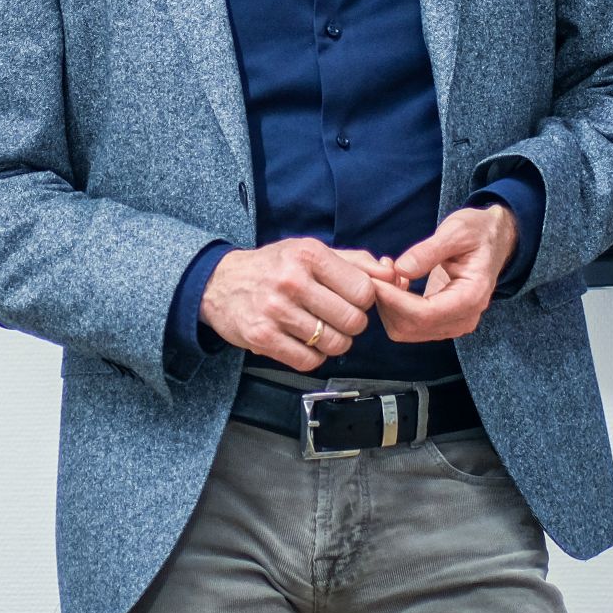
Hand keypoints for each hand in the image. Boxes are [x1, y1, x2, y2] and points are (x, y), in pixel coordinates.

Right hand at [199, 238, 385, 371]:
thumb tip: (393, 274)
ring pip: (335, 344)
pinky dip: (313, 357)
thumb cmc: (273, 267)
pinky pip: (309, 361)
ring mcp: (276, 310)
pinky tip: (304, 342)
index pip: (363, 290)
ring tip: (321, 330)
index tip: (351, 299)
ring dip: (334, 343)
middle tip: (338, 319)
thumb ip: (355, 262)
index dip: (364, 300)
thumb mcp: (310, 252)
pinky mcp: (263, 337)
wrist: (220, 283)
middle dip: (352, 325)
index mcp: (308, 254)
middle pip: (353, 320)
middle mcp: (292, 280)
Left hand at [372, 205, 516, 343]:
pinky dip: (394, 306)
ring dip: (388, 305)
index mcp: (471, 297)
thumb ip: (429, 251)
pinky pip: (408, 324)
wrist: (494, 240)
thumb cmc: (478, 232)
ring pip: (405, 330)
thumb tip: (401, 269)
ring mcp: (453, 324)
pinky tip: (397, 281)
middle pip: (411, 327)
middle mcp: (464, 318)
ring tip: (388, 272)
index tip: (373, 279)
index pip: (424, 314)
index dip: (393, 300)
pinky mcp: (442, 321)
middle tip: (378, 271)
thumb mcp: (456, 231)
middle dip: (387, 303)